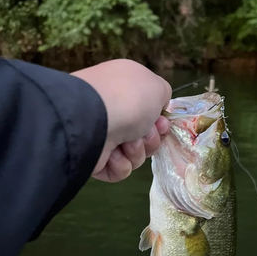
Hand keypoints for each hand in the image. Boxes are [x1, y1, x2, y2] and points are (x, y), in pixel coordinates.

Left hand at [71, 59, 170, 181]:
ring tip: (126, 142)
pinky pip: (120, 168)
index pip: (149, 113)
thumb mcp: (156, 86)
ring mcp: (102, 136)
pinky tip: (113, 153)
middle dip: (151, 139)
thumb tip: (155, 109)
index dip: (160, 122)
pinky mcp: (95, 158)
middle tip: (144, 133)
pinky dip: (121, 163)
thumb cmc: (128, 99)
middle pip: (145, 136)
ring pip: (135, 154)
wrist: (94, 120)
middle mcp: (114, 112)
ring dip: (136, 150)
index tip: (161, 124)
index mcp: (124, 90)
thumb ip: (162, 95)